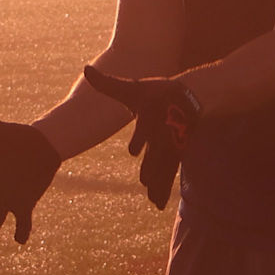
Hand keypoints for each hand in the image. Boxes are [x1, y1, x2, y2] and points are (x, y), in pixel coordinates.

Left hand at [82, 65, 202, 210]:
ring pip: (164, 169)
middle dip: (152, 167)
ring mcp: (170, 147)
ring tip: (154, 202)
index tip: (134, 150)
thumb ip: (108, 84)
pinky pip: (168, 176)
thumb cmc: (157, 93)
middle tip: (145, 181)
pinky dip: (163, 190)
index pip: (145, 129)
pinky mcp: (175, 157)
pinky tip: (157, 205)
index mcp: (150, 118)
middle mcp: (162, 135)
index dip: (140, 138)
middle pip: (157, 153)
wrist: (189, 98)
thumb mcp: (132, 89)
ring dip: (159, 185)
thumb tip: (85, 69)